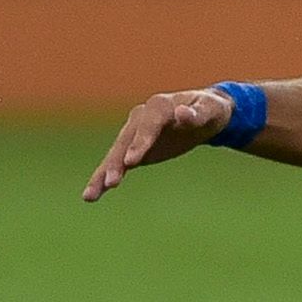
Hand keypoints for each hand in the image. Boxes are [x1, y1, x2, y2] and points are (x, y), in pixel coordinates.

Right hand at [83, 88, 234, 201]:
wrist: (202, 112)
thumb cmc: (209, 110)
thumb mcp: (210, 110)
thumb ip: (197, 114)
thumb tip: (182, 113)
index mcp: (160, 105)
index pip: (148, 125)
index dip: (140, 142)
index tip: (131, 161)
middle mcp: (142, 117)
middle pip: (126, 140)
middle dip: (118, 161)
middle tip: (111, 182)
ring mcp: (134, 133)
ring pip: (116, 154)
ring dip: (103, 173)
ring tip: (91, 195)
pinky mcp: (133, 148)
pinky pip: (117, 164)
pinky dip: (103, 178)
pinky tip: (92, 196)